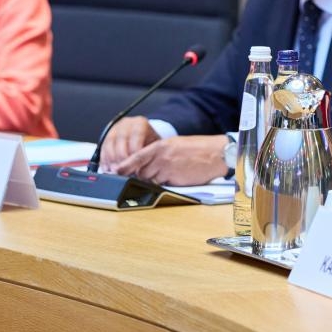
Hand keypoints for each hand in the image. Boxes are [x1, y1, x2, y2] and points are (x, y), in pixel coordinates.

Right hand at [99, 116, 160, 170]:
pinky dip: (104, 160)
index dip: (134, 152)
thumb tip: (144, 169)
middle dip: (122, 159)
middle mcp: (126, 124)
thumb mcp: (154, 146)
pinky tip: (108, 169)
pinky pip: (102, 149)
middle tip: (124, 171)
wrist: (143, 138)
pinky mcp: (105, 138)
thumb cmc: (150, 144)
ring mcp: (114, 130)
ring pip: (109, 145)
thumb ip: (149, 154)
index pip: (136, 136)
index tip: (135, 166)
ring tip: (116, 172)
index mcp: (140, 123)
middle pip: (121, 140)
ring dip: (111, 160)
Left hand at [113, 135, 228, 185]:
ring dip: (153, 180)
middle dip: (140, 175)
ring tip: (167, 173)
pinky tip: (174, 177)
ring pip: (150, 179)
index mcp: (161, 145)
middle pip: (141, 171)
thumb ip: (159, 153)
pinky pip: (163, 185)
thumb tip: (145, 164)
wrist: (216, 153)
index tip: (115, 171)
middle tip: (147, 174)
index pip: (136, 156)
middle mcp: (162, 157)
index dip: (124, 165)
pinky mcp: (175, 180)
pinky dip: (164, 184)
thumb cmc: (197, 149)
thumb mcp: (175, 145)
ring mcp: (168, 169)